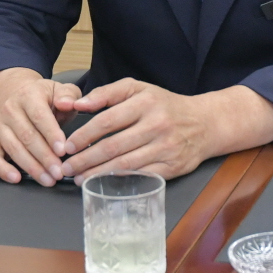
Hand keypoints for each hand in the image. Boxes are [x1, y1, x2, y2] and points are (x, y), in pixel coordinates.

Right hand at [0, 68, 83, 186]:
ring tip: (48, 179)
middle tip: (59, 172)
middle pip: (27, 136)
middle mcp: (10, 110)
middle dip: (44, 157)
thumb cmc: (46, 99)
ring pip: (13, 149)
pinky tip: (16, 178)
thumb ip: (68, 95)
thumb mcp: (60, 91)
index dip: (51, 134)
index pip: (39, 116)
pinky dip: (1, 169)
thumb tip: (68, 103)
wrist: (21, 98)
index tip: (63, 150)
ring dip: (31, 167)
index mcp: (28, 95)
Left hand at [57, 79, 207, 181]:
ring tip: (79, 178)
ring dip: (98, 174)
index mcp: (145, 102)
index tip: (67, 145)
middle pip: (113, 146)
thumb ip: (107, 93)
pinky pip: (140, 176)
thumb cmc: (165, 105)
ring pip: (125, 164)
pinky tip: (104, 184)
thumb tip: (78, 104)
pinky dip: (120, 182)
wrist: (205, 123)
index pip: (107, 120)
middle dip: (85, 159)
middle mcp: (156, 125)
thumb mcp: (138, 89)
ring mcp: (165, 148)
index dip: (84, 135)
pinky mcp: (172, 167)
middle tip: (67, 167)